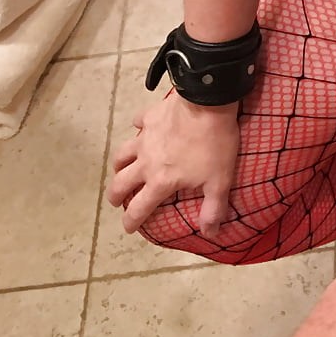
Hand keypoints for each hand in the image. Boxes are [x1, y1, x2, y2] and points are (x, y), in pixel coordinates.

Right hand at [106, 91, 240, 238]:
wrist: (208, 102)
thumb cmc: (214, 143)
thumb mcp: (220, 181)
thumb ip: (213, 209)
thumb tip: (210, 234)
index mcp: (161, 181)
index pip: (139, 208)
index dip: (131, 222)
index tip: (128, 228)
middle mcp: (146, 162)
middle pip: (121, 183)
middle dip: (116, 196)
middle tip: (117, 200)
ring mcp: (145, 138)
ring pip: (121, 155)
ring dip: (119, 165)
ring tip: (122, 169)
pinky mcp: (150, 116)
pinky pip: (138, 123)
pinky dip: (138, 128)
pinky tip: (142, 128)